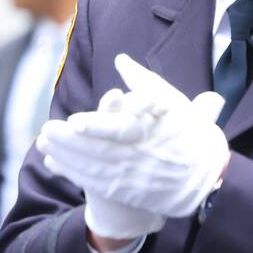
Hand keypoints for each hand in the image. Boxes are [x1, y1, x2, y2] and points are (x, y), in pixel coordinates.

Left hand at [37, 54, 229, 218]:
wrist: (209, 178)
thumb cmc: (190, 134)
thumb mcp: (174, 104)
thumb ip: (144, 82)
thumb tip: (120, 59)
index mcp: (154, 132)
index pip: (122, 130)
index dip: (97, 126)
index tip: (75, 121)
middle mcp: (142, 157)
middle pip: (100, 150)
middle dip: (70, 142)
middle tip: (47, 130)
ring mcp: (134, 178)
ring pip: (93, 167)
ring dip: (66, 156)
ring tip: (43, 143)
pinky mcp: (127, 192)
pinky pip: (94, 183)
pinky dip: (72, 172)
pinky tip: (53, 162)